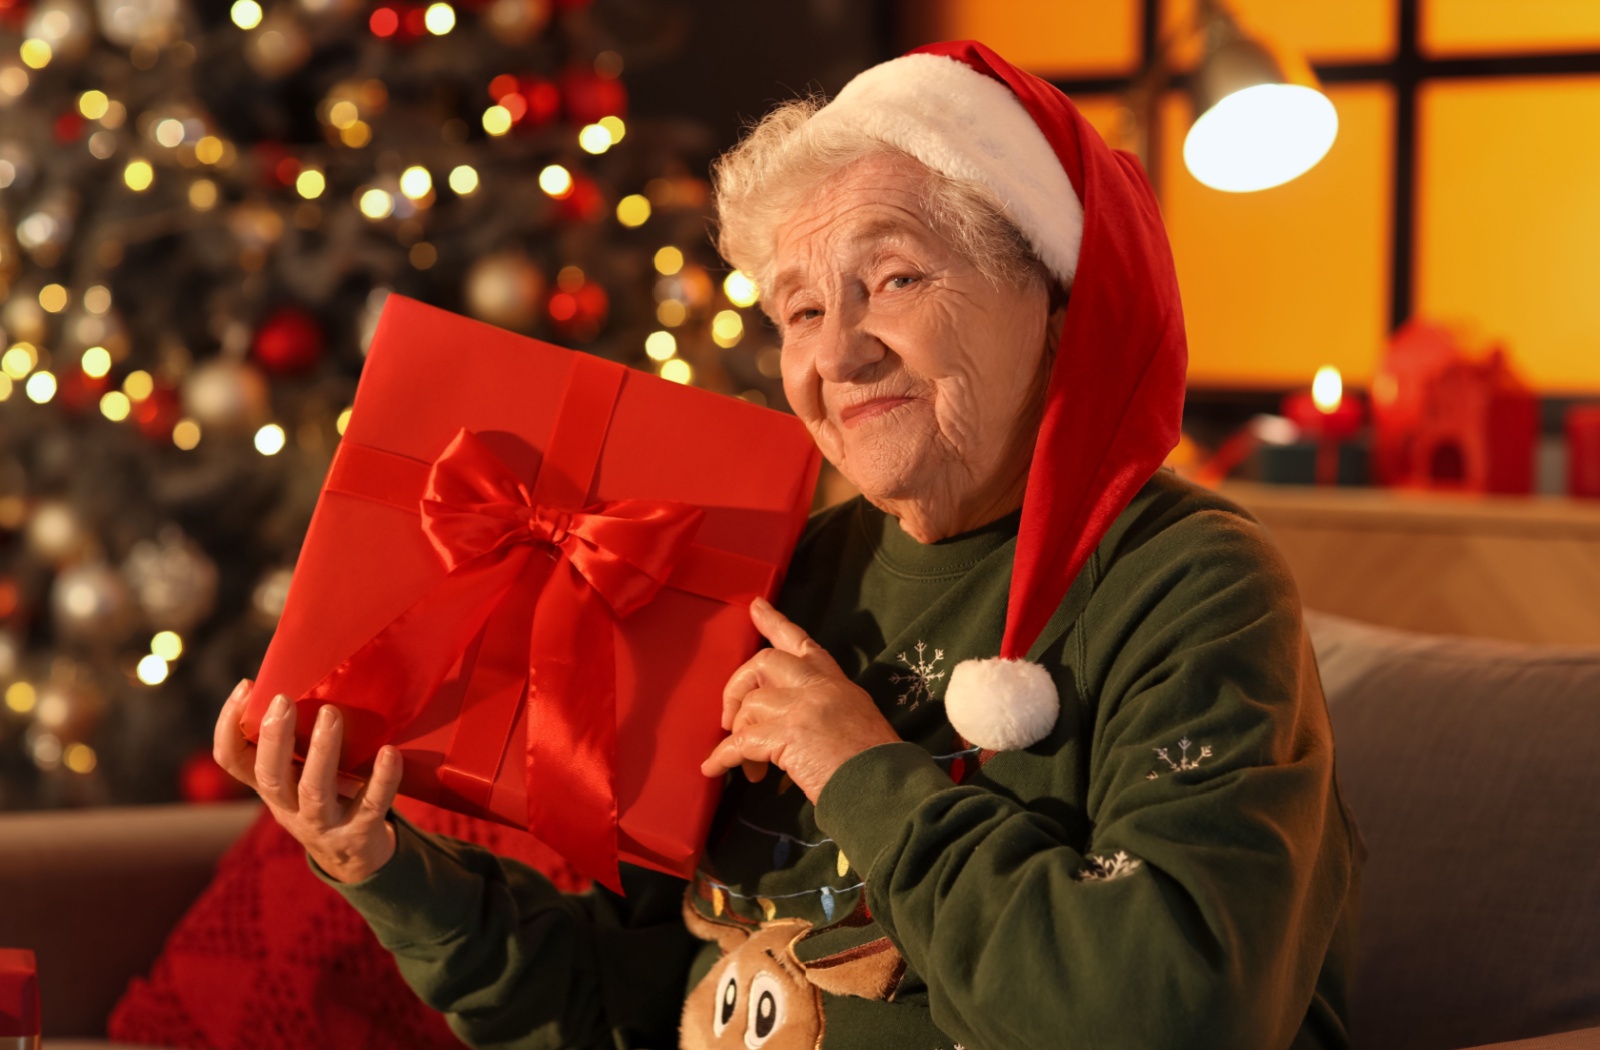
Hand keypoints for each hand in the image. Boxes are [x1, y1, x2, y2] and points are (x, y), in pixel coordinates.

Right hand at [212, 679, 400, 883]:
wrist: (356, 858)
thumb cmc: (326, 798)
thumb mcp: (299, 774)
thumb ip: (295, 740)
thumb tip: (303, 675)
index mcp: (271, 787)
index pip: (231, 760)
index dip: (229, 726)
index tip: (246, 687)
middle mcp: (288, 808)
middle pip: (270, 776)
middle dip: (274, 737)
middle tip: (283, 699)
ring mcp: (323, 825)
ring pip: (314, 791)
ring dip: (321, 751)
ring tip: (330, 714)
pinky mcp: (359, 834)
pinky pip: (371, 806)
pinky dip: (381, 779)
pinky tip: (390, 752)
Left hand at [701, 597, 899, 802]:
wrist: (888, 790)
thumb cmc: (877, 769)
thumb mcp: (856, 724)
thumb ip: (822, 714)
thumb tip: (782, 734)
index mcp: (838, 685)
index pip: (802, 645)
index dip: (776, 623)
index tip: (755, 608)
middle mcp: (820, 688)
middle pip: (764, 662)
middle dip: (737, 687)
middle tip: (729, 718)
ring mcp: (803, 708)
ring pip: (751, 704)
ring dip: (739, 736)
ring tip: (749, 768)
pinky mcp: (788, 735)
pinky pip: (740, 742)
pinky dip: (723, 757)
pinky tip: (714, 769)